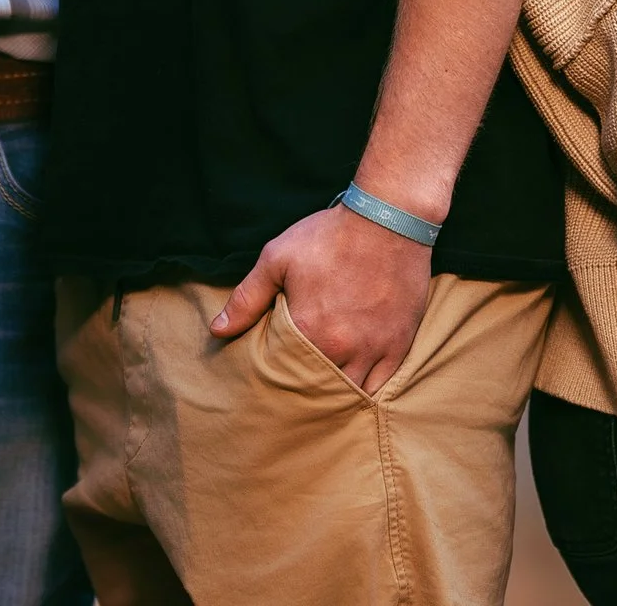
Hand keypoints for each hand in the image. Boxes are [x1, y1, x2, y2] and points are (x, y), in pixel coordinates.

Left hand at [208, 201, 431, 392]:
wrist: (389, 217)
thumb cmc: (330, 235)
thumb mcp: (278, 258)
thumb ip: (247, 298)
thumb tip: (218, 330)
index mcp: (307, 331)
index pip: (285, 376)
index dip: (278, 383)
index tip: (273, 385)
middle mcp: (341, 348)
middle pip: (319, 391)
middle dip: (307, 396)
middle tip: (296, 397)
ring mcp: (373, 349)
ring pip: (351, 394)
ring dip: (336, 397)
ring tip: (324, 395)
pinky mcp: (398, 344)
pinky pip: (380, 386)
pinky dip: (366, 393)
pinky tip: (355, 390)